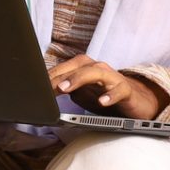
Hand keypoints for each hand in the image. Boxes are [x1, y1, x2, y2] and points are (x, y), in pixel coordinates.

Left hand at [48, 54, 165, 120]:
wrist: (136, 100)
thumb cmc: (105, 95)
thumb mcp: (81, 93)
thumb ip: (65, 90)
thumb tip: (44, 93)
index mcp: (85, 68)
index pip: (64, 69)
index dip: (48, 77)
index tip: (33, 86)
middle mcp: (98, 69)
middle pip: (77, 67)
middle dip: (60, 76)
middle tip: (45, 86)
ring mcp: (113, 78)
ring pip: (96, 72)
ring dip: (79, 79)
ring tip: (65, 88)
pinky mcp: (127, 90)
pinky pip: (119, 90)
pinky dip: (110, 95)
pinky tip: (102, 102)